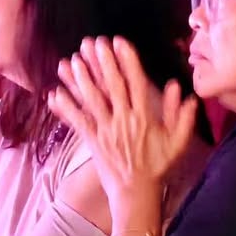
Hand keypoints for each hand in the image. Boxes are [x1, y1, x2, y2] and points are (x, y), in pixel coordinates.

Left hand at [49, 36, 196, 204]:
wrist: (136, 192)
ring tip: (71, 61)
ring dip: (81, 80)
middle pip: (112, 86)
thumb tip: (180, 88)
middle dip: (103, 63)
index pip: (136, 83)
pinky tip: (55, 93)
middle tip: (94, 42)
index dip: (128, 61)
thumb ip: (180, 115)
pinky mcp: (92, 141)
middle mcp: (124, 121)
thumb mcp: (177, 142)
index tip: (120, 42)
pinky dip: (66, 108)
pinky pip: (78, 122)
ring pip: (92, 101)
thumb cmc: (157, 166)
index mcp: (145, 118)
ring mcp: (106, 131)